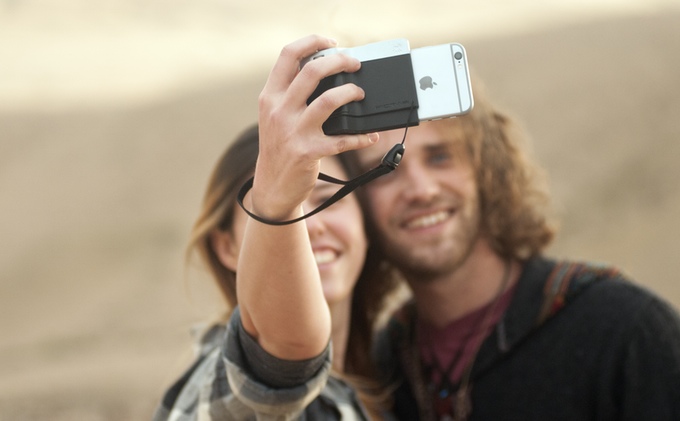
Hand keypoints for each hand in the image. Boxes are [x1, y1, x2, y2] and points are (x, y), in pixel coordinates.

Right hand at [252, 35, 378, 220]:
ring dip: (351, 93)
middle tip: (354, 64)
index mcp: (270, 96)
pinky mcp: (309, 152)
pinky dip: (362, 136)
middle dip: (340, 61)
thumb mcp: (274, 116)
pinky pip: (343, 140)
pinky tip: (371, 135)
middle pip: (313, 71)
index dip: (312, 41)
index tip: (331, 42)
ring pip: (329, 100)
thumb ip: (291, 94)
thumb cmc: (279, 147)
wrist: (271, 187)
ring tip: (361, 94)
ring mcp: (294, 131)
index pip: (288, 55)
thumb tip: (325, 70)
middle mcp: (279, 110)